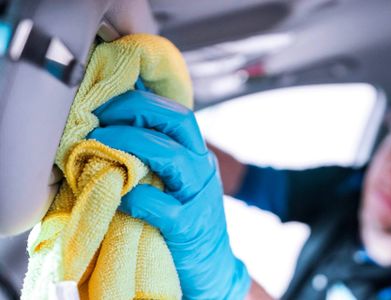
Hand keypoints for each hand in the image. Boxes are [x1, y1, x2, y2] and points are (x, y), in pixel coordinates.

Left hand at [88, 90, 249, 298]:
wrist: (212, 269)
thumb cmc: (182, 224)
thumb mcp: (174, 185)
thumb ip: (152, 162)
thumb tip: (107, 133)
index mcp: (197, 156)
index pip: (176, 114)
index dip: (141, 101)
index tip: (106, 102)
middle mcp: (203, 169)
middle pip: (180, 122)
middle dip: (136, 110)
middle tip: (100, 115)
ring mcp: (200, 196)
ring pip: (173, 157)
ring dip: (131, 144)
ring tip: (98, 145)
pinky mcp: (190, 227)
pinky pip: (163, 206)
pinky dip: (136, 197)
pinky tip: (116, 197)